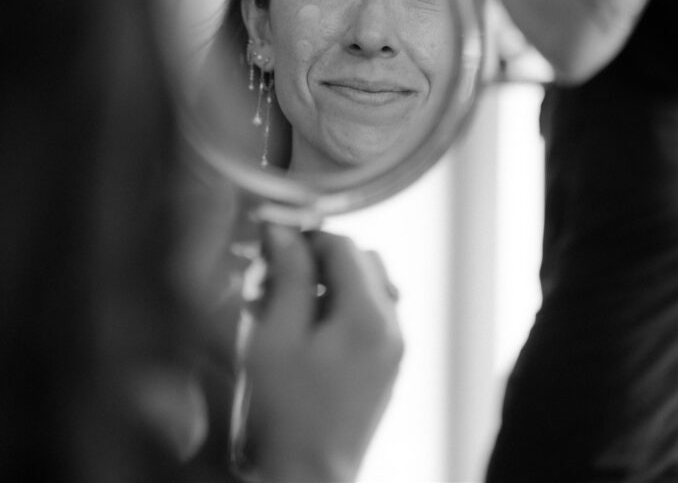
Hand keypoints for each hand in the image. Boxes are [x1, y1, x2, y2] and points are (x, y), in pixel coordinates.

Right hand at [243, 225, 403, 482]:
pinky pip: (369, 318)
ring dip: (330, 284)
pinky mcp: (386, 369)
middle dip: (319, 259)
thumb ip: (288, 275)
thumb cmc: (286, 412)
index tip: (272, 248)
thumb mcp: (275, 334)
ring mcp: (393, 350)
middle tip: (277, 277)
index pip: (343, 244)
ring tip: (288, 307)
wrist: (306, 478)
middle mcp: (392, 326)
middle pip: (361, 261)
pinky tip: (306, 333)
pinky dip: (340, 310)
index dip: (304, 237)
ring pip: (367, 287)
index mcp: (369, 314)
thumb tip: (284, 231)